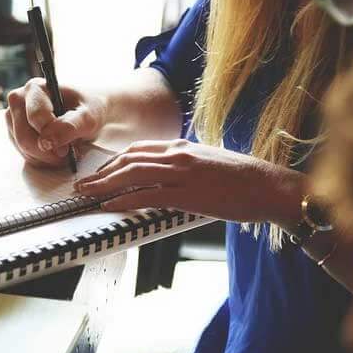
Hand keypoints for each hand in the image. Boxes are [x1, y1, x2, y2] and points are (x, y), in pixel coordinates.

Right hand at [5, 78, 106, 167]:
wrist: (86, 114)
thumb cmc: (88, 110)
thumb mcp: (89, 117)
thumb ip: (70, 127)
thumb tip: (47, 142)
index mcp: (36, 88)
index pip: (35, 117)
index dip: (51, 136)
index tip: (67, 149)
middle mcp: (19, 100)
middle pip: (24, 136)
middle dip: (46, 152)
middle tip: (66, 154)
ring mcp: (13, 117)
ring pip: (22, 148)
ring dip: (45, 157)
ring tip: (63, 151)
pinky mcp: (14, 133)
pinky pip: (23, 154)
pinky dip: (40, 159)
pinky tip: (54, 152)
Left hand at [74, 139, 303, 223]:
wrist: (271, 187)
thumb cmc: (244, 179)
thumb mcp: (208, 163)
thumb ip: (184, 165)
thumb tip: (167, 176)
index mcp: (182, 146)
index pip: (137, 150)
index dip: (113, 162)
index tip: (99, 173)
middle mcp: (178, 155)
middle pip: (128, 160)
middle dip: (101, 173)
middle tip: (82, 185)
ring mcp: (182, 173)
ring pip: (132, 175)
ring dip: (104, 185)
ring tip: (87, 195)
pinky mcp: (188, 193)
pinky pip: (147, 196)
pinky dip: (124, 200)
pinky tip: (110, 206)